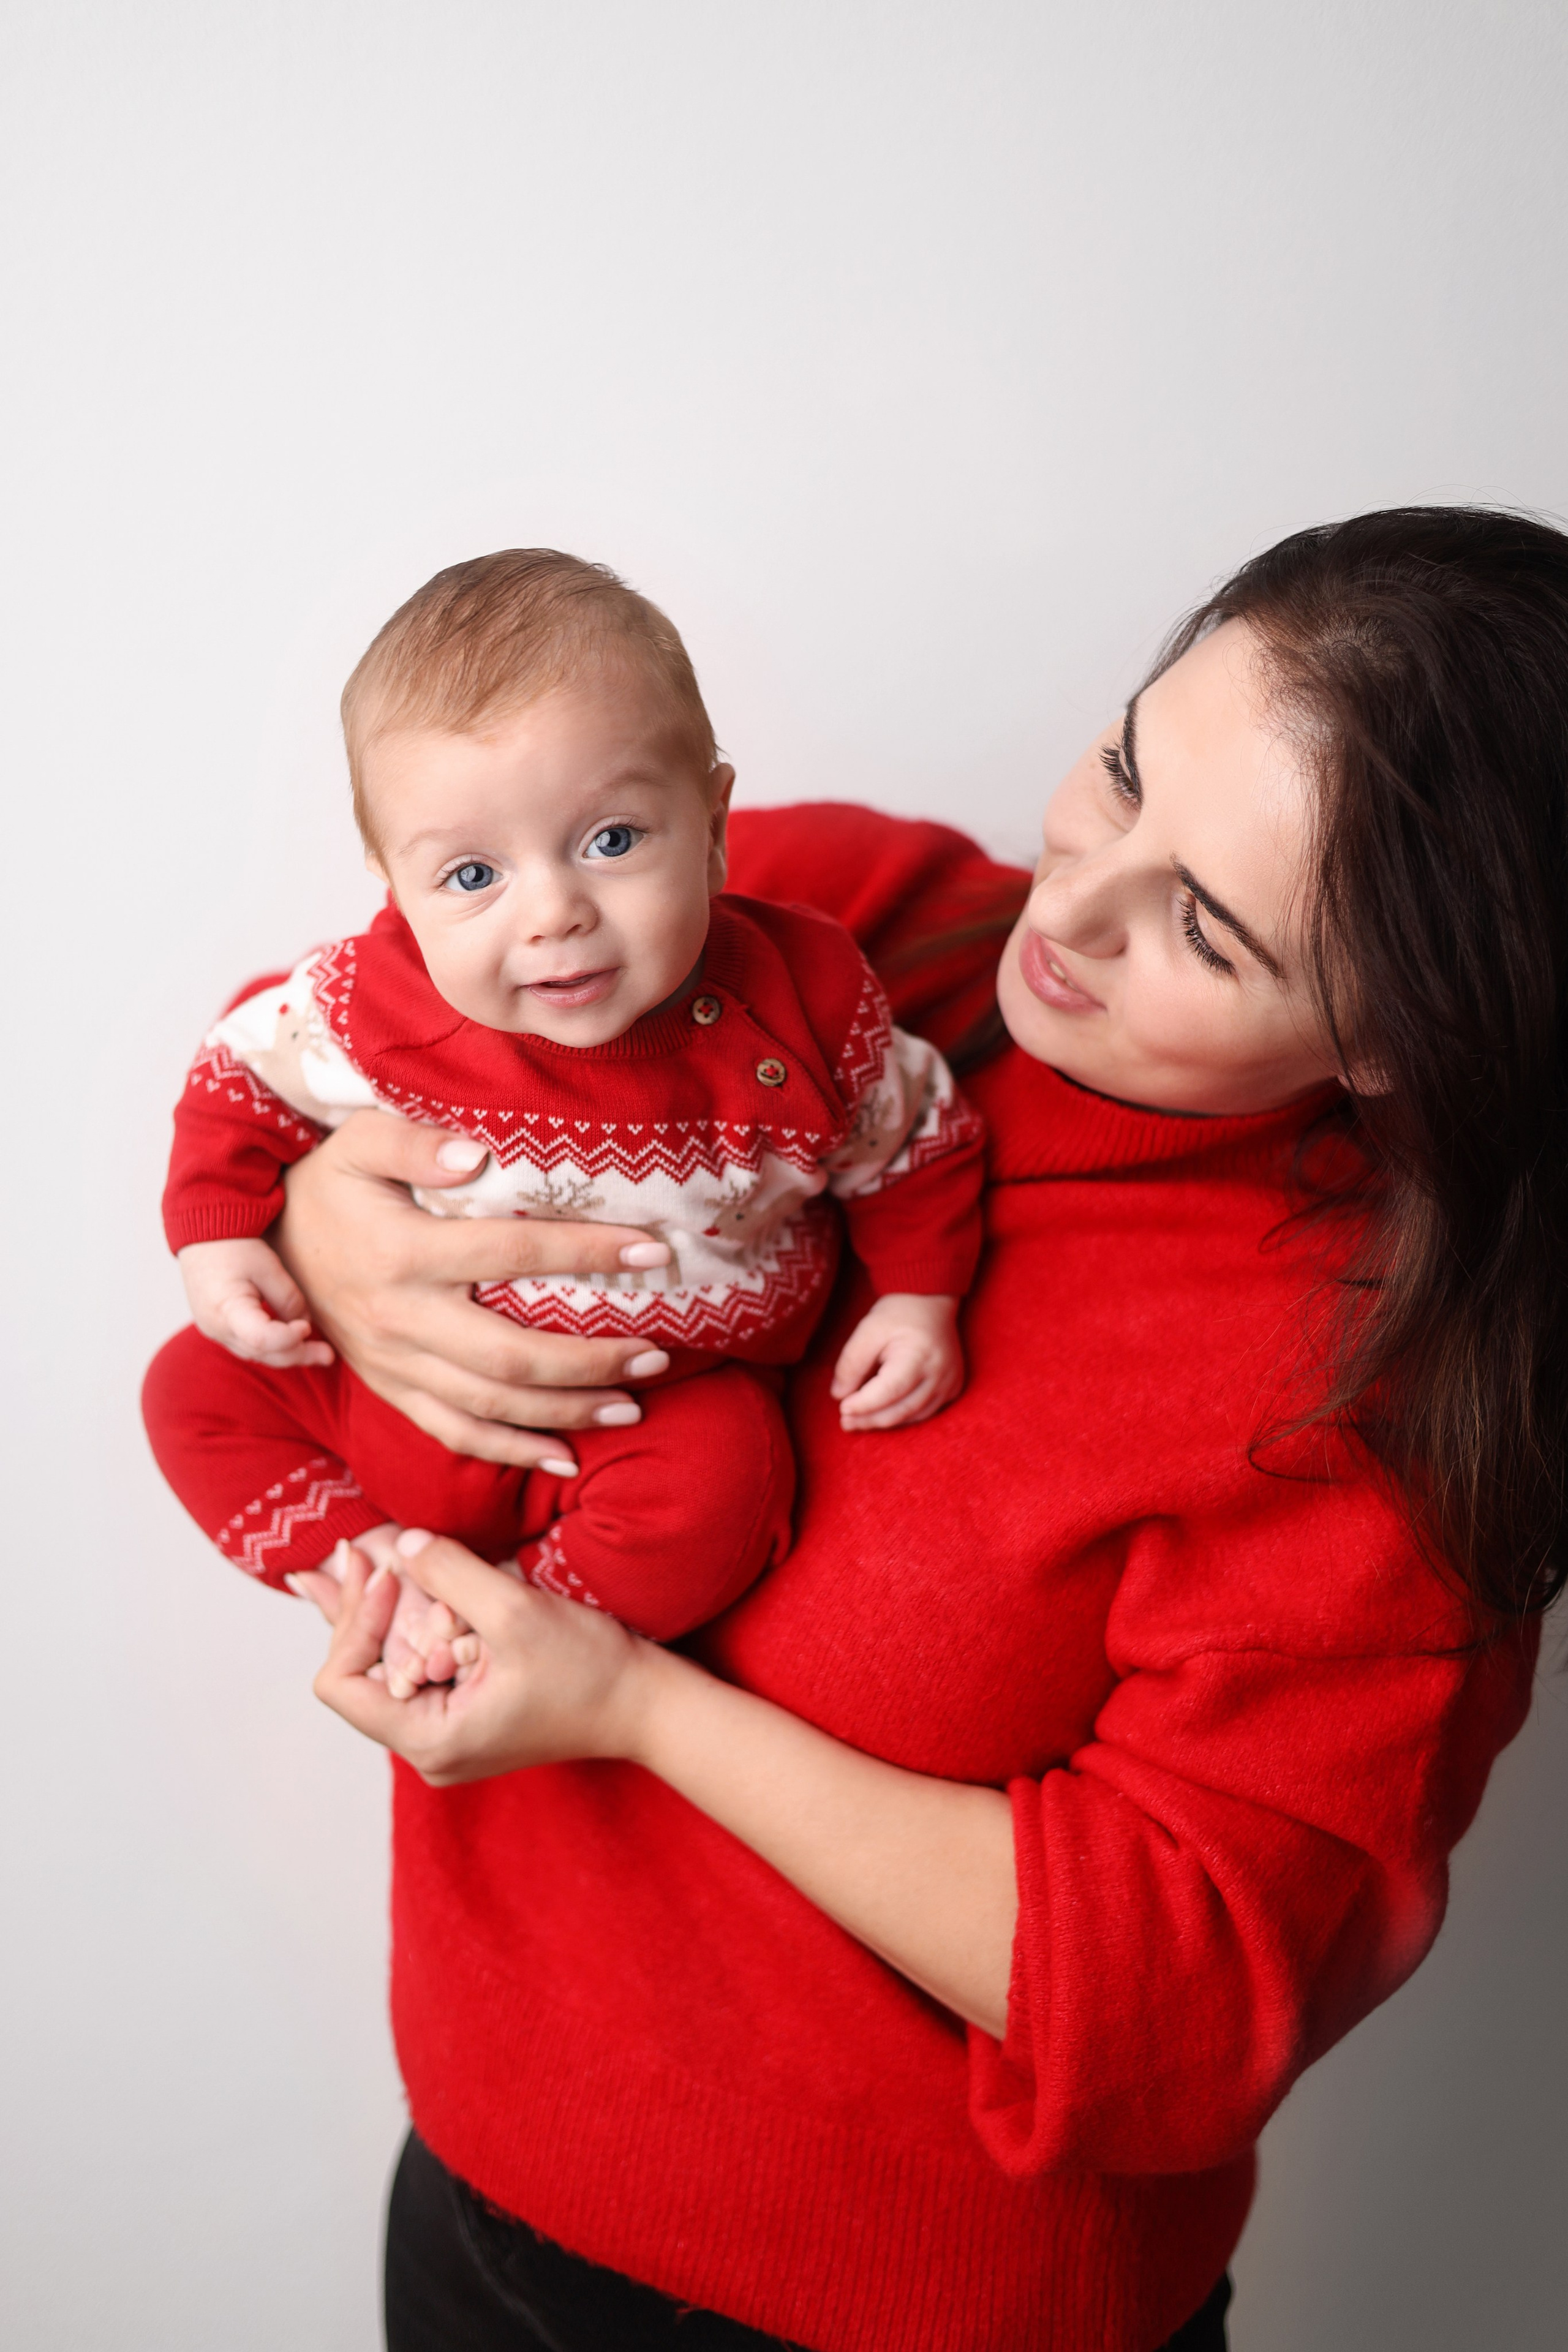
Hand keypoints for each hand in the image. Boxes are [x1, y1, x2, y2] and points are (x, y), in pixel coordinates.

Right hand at [178, 1236, 334, 1368]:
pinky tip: (295, 1344)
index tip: (307, 1326)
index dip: (288, 1337)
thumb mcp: (267, 1267)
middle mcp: (216, 1328)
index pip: (261, 1338)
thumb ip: (288, 1299)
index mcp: (225, 1309)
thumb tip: (304, 1324)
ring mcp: (215, 1332)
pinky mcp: (220, 1329)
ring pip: (256, 1353)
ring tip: (320, 1354)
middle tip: (328, 1355)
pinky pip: (249, 1346)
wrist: (203, 1239)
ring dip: (289, 1354)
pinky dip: (273, 1347)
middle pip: (262, 1352)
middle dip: (298, 1354)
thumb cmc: (234, 1247)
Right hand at [273, 1109, 675, 1473]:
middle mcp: (399, 1318)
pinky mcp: (389, 1389)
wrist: (259, 1244)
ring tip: (632, 1409)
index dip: (588, 1253)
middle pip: (510, 1353)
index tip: (653, 1251)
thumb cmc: (327, 1185)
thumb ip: (414, 1142)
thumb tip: (478, 1153)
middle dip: (591, 1361)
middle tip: (658, 1354)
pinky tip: (564, 1455)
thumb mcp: (357, 1142)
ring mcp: (393, 1363)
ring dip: (566, 1412)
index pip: (514, 1253)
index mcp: (401, 1253)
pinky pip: (452, 1432)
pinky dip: (509, 1451)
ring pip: (489, 1404)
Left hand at [303, 1531, 654, 1784]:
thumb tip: (400, 1544)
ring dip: (388, 1617)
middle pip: (358, 1677)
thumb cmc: (589, 1671)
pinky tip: (401, 1591)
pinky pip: (416, 1672)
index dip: (353, 1622)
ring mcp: (447, 1739)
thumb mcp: (515, 1614)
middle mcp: (428, 1751)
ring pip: (386, 1672)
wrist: (643, 1705)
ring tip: (374, 1563)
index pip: (342, 1684)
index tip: (388, 1573)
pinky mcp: (465, 1720)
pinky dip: (410, 1630)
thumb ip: (450, 1573)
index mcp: (429, 1741)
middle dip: (362, 1611)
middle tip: (357, 1552)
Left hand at [830, 1293, 964, 1430]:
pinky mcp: (953, 1387)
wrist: (929, 1302)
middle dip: (870, 1419)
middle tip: (845, 1422)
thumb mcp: (867, 1331)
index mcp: (920, 1355)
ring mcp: (950, 1382)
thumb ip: (851, 1363)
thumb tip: (839, 1395)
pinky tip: (881, 1414)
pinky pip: (925, 1412)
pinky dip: (901, 1416)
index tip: (842, 1408)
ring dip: (883, 1422)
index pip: (890, 1391)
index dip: (865, 1405)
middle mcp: (941, 1373)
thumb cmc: (897, 1315)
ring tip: (857, 1421)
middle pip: (901, 1409)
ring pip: (913, 1416)